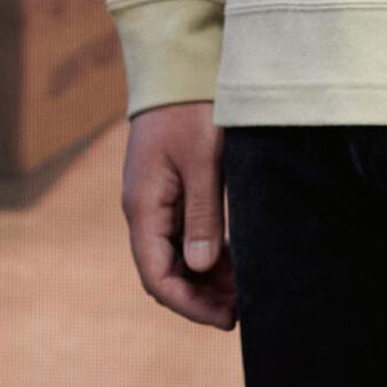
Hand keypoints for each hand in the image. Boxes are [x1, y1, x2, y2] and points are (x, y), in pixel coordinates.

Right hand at [119, 101, 235, 329]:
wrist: (174, 67)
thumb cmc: (189, 110)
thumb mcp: (203, 162)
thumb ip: (202, 216)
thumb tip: (201, 268)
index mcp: (142, 207)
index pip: (157, 276)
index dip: (189, 305)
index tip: (226, 319)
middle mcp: (143, 210)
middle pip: (164, 273)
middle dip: (200, 297)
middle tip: (242, 310)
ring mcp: (154, 201)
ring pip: (175, 258)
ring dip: (205, 279)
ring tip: (244, 291)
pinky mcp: (169, 191)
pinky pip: (182, 236)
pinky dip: (206, 255)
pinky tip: (234, 263)